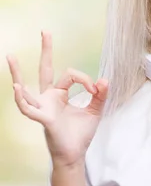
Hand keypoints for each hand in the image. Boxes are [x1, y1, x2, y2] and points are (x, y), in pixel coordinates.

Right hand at [6, 31, 108, 168]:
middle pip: (46, 69)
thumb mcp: (95, 111)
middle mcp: (49, 97)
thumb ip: (100, 95)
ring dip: (18, 73)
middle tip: (45, 31)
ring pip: (28, 87)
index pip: (71, 75)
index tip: (97, 89)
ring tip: (10, 56)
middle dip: (46, 50)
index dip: (86, 80)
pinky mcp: (43, 118)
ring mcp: (44, 107)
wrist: (75, 154)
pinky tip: (17, 88)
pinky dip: (22, 99)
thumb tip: (105, 79)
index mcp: (61, 94)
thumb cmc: (80, 133)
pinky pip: (29, 108)